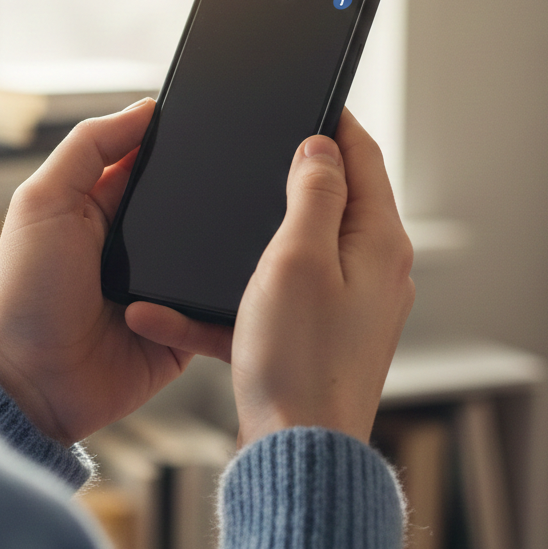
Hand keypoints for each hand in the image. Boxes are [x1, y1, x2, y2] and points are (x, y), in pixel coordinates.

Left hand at [0, 99, 226, 445]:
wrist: (34, 383)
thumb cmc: (26, 291)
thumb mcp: (43, 202)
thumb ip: (88, 148)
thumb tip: (145, 108)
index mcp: (104, 207)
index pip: (152, 160)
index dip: (179, 139)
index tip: (219, 118)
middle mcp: (138, 244)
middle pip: (190, 203)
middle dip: (216, 188)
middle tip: (258, 166)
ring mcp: (163, 288)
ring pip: (213, 251)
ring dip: (231, 239)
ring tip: (268, 216)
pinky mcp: (184, 330)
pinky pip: (218, 306)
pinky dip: (230, 293)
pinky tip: (255, 274)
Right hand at [126, 110, 414, 446]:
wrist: (295, 452)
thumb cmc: (300, 358)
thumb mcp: (299, 257)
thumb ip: (314, 193)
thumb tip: (321, 147)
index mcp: (377, 243)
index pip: (363, 158)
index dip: (335, 122)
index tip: (309, 96)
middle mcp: (370, 272)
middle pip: (329, 202)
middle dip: (286, 177)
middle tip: (249, 153)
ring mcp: (344, 307)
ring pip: (290, 253)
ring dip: (242, 245)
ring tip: (204, 230)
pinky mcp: (314, 338)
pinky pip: (266, 304)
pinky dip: (226, 304)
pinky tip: (170, 315)